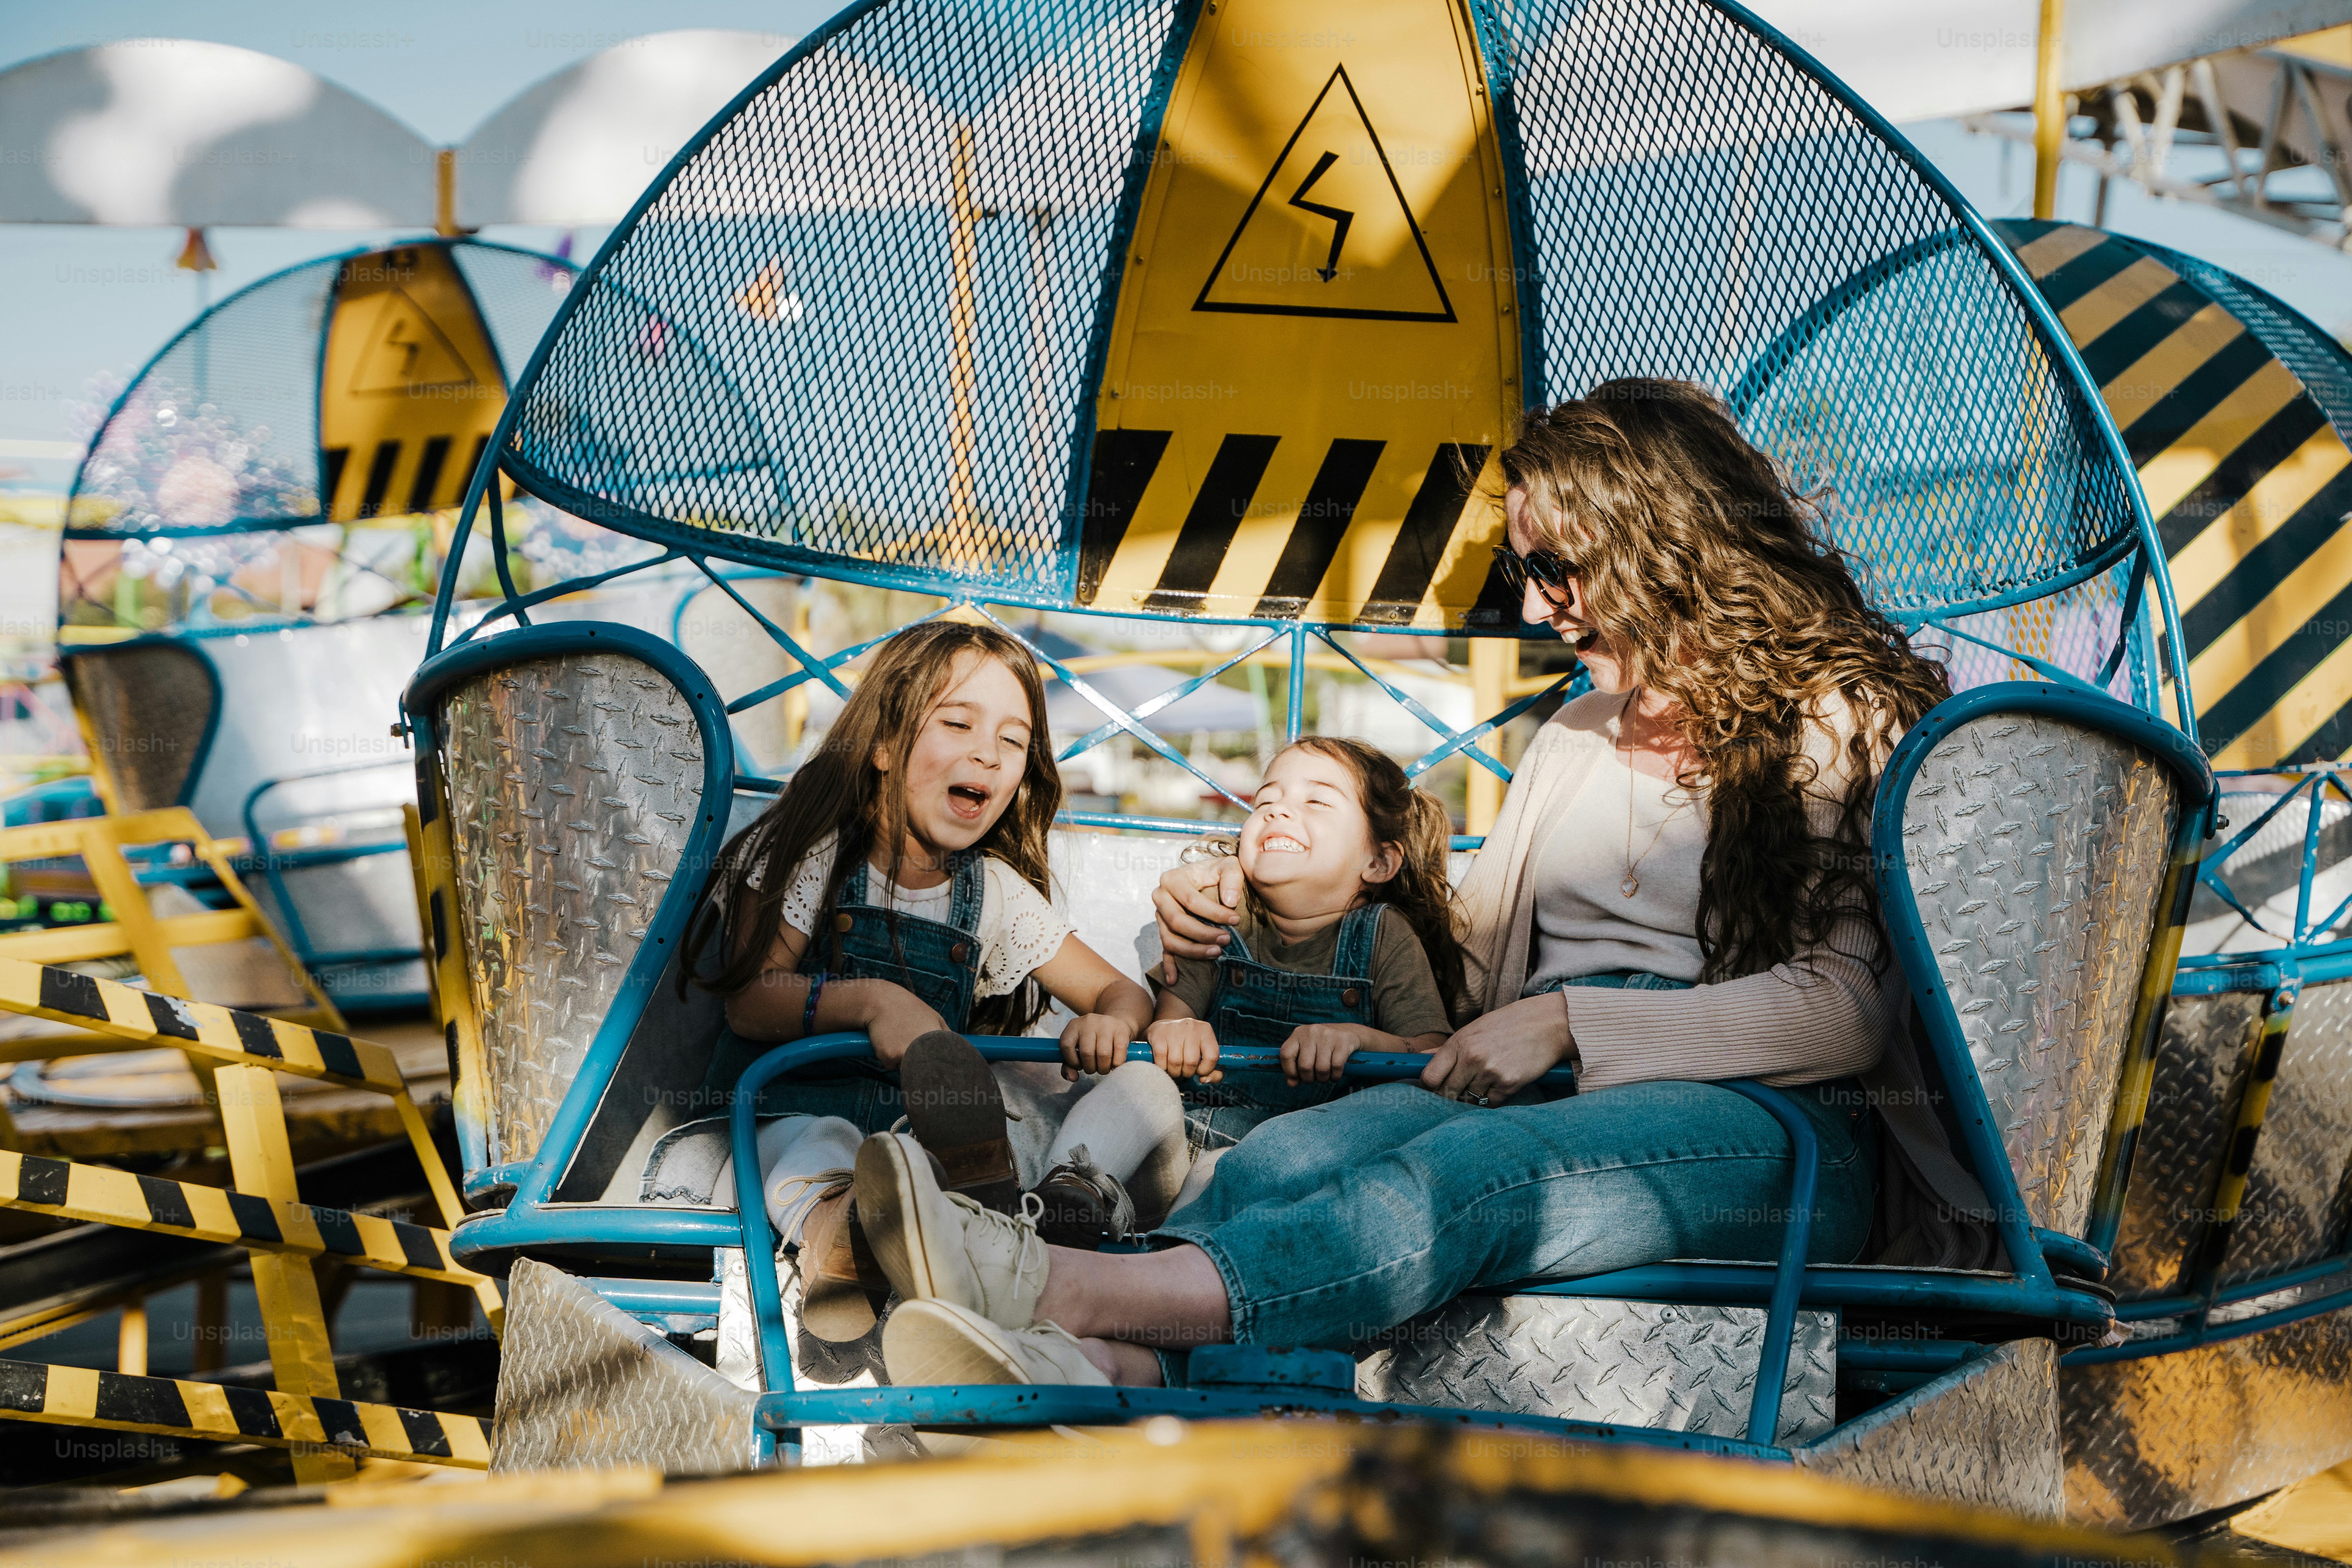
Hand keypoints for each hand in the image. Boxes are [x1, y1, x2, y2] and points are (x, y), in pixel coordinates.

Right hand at [860, 984, 946, 1068]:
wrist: (882, 1002)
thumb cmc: (910, 1009)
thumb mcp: (934, 1017)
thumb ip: (946, 1034)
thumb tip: (957, 1050)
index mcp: (935, 1040)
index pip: (942, 1064)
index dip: (938, 1068)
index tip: (934, 1066)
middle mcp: (921, 1049)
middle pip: (923, 1070)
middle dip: (920, 1066)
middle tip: (913, 1050)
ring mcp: (904, 1053)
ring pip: (906, 1069)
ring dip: (903, 1061)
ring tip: (900, 1040)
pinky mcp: (888, 1056)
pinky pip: (891, 1065)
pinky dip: (889, 1058)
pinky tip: (888, 1042)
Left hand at [1058, 1012, 1136, 1080]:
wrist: (1114, 1027)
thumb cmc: (1093, 1043)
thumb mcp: (1077, 1051)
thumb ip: (1069, 1066)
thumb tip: (1072, 1078)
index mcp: (1074, 1026)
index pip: (1066, 1045)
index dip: (1072, 1061)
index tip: (1079, 1065)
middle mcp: (1089, 1021)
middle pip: (1086, 1052)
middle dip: (1090, 1068)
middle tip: (1095, 1068)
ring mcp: (1106, 1023)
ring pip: (1103, 1053)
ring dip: (1103, 1068)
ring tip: (1104, 1067)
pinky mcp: (1121, 1028)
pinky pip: (1119, 1050)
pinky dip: (1117, 1063)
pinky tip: (1114, 1064)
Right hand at [1146, 1016, 1222, 1082]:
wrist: (1164, 1027)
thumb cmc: (1186, 1045)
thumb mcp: (1203, 1053)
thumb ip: (1213, 1071)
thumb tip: (1205, 1080)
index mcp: (1206, 1031)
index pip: (1212, 1056)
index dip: (1206, 1070)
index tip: (1199, 1071)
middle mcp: (1191, 1027)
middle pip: (1191, 1061)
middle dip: (1187, 1073)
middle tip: (1184, 1071)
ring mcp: (1174, 1029)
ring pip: (1176, 1062)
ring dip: (1174, 1072)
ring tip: (1174, 1069)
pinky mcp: (1158, 1035)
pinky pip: (1161, 1060)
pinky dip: (1163, 1068)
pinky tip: (1164, 1064)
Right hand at [1152, 857, 1245, 978]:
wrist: (1208, 878)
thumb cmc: (1218, 872)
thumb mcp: (1229, 865)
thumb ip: (1232, 877)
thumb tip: (1230, 902)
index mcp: (1172, 879)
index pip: (1191, 901)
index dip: (1214, 913)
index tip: (1235, 920)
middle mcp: (1161, 897)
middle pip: (1177, 922)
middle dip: (1203, 934)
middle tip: (1227, 940)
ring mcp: (1160, 917)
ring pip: (1170, 940)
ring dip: (1193, 950)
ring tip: (1216, 954)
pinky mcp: (1164, 932)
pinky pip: (1164, 951)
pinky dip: (1169, 967)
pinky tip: (1175, 980)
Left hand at [1280, 1023, 1364, 1084]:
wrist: (1349, 1032)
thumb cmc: (1323, 1046)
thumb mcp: (1307, 1050)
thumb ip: (1296, 1066)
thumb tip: (1291, 1083)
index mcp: (1298, 1033)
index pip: (1286, 1055)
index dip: (1289, 1071)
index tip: (1296, 1078)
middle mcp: (1312, 1032)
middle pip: (1305, 1066)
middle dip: (1309, 1079)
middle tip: (1314, 1078)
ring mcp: (1328, 1036)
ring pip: (1321, 1069)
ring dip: (1323, 1079)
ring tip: (1325, 1076)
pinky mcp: (1343, 1042)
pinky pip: (1336, 1067)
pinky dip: (1335, 1076)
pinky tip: (1335, 1075)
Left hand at [1419, 993, 1570, 1104]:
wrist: (1546, 1024)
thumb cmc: (1507, 1025)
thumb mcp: (1473, 1029)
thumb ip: (1447, 1048)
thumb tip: (1420, 1060)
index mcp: (1459, 1042)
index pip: (1430, 1077)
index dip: (1431, 1087)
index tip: (1436, 1088)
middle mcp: (1472, 1058)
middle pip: (1447, 1093)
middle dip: (1451, 1095)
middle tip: (1461, 1089)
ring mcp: (1491, 1072)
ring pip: (1469, 1100)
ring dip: (1474, 1096)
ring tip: (1486, 1080)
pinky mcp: (1509, 1084)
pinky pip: (1490, 1103)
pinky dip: (1492, 1098)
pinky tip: (1500, 1083)